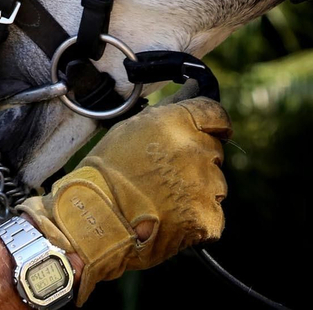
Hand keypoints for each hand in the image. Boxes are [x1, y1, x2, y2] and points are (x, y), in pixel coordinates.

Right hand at [16, 96, 231, 303]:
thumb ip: (166, 114)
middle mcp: (196, 150)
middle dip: (197, 161)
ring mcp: (205, 186)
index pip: (216, 114)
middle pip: (214, 151)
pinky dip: (197, 220)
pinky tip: (170, 220)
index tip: (214, 132)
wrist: (96, 219)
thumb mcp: (130, 130)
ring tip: (164, 200)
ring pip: (215, 185)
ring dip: (198, 191)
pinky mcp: (207, 218)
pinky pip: (213, 216)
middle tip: (167, 175)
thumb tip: (190, 92)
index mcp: (178, 123)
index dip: (215, 124)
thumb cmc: (106, 173)